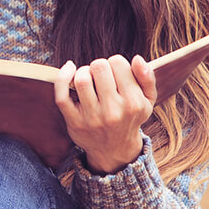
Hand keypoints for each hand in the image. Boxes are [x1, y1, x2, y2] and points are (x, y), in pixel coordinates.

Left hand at [53, 54, 157, 173]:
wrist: (114, 149)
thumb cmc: (130, 117)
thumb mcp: (147, 101)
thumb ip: (147, 78)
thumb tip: (137, 59)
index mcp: (133, 102)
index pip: (118, 63)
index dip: (115, 63)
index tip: (115, 73)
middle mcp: (113, 111)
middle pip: (99, 67)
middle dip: (98, 66)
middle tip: (100, 76)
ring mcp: (92, 117)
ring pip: (81, 79)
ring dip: (82, 72)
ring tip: (88, 79)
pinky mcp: (74, 122)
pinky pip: (62, 95)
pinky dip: (62, 77)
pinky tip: (69, 70)